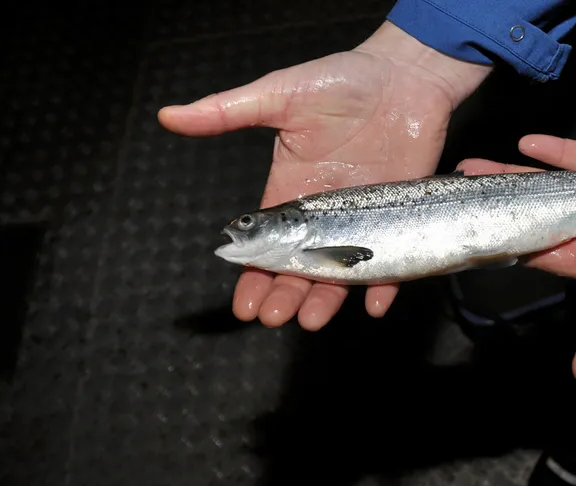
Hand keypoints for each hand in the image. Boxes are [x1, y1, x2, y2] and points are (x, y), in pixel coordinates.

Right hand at [158, 22, 490, 329]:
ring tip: (311, 319)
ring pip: (342, 272)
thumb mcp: (281, 93)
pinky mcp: (400, 217)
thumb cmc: (344, 80)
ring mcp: (364, 219)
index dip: (253, 275)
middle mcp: (326, 213)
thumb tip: (169, 116)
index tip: (243, 305)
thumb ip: (228, 111)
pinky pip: (394, 259)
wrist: (406, 76)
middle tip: (274, 317)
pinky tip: (373, 303)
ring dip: (325, 298)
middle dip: (284, 294)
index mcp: (292, 191)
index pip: (269, 244)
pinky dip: (386, 283)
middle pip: (301, 267)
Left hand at [458, 135, 575, 379]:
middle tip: (457, 186)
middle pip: (536, 214)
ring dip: (517, 174)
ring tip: (476, 164)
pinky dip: (558, 151)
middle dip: (498, 202)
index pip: (541, 254)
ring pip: (555, 184)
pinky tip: (528, 144)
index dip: (504, 245)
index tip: (467, 235)